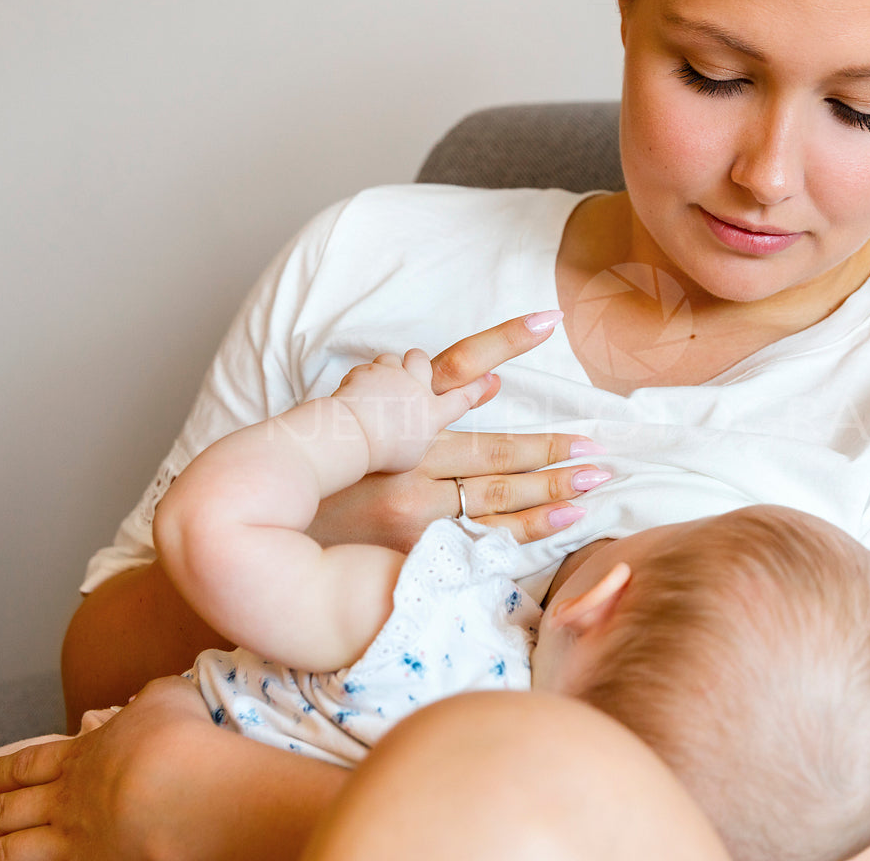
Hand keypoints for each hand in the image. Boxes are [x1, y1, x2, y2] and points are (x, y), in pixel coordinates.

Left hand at [0, 678, 348, 860]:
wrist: (183, 787)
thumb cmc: (178, 738)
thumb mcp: (167, 697)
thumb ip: (153, 697)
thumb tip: (152, 697)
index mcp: (83, 755)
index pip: (31, 764)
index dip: (2, 772)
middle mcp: (69, 799)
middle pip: (8, 810)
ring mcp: (76, 838)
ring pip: (11, 851)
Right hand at [309, 311, 608, 548]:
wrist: (271, 540)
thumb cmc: (326, 480)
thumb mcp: (365, 422)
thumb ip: (427, 399)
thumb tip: (489, 382)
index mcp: (399, 419)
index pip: (460, 366)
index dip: (505, 342)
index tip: (548, 319)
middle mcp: (409, 460)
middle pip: (496, 449)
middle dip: (552, 448)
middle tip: (598, 447)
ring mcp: (413, 509)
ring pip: (498, 495)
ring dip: (552, 488)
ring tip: (594, 478)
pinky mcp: (414, 549)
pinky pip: (483, 539)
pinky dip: (526, 530)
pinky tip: (563, 521)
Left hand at [330, 348, 493, 474]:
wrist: (353, 436)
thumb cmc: (383, 454)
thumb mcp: (413, 458)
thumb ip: (422, 440)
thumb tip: (421, 435)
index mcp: (433, 413)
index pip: (463, 397)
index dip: (478, 388)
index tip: (489, 378)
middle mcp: (415, 389)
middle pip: (423, 361)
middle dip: (418, 364)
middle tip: (411, 376)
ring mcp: (390, 376)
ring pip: (393, 358)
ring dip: (389, 369)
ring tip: (380, 386)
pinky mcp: (366, 372)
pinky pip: (367, 368)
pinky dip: (364, 378)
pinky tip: (358, 394)